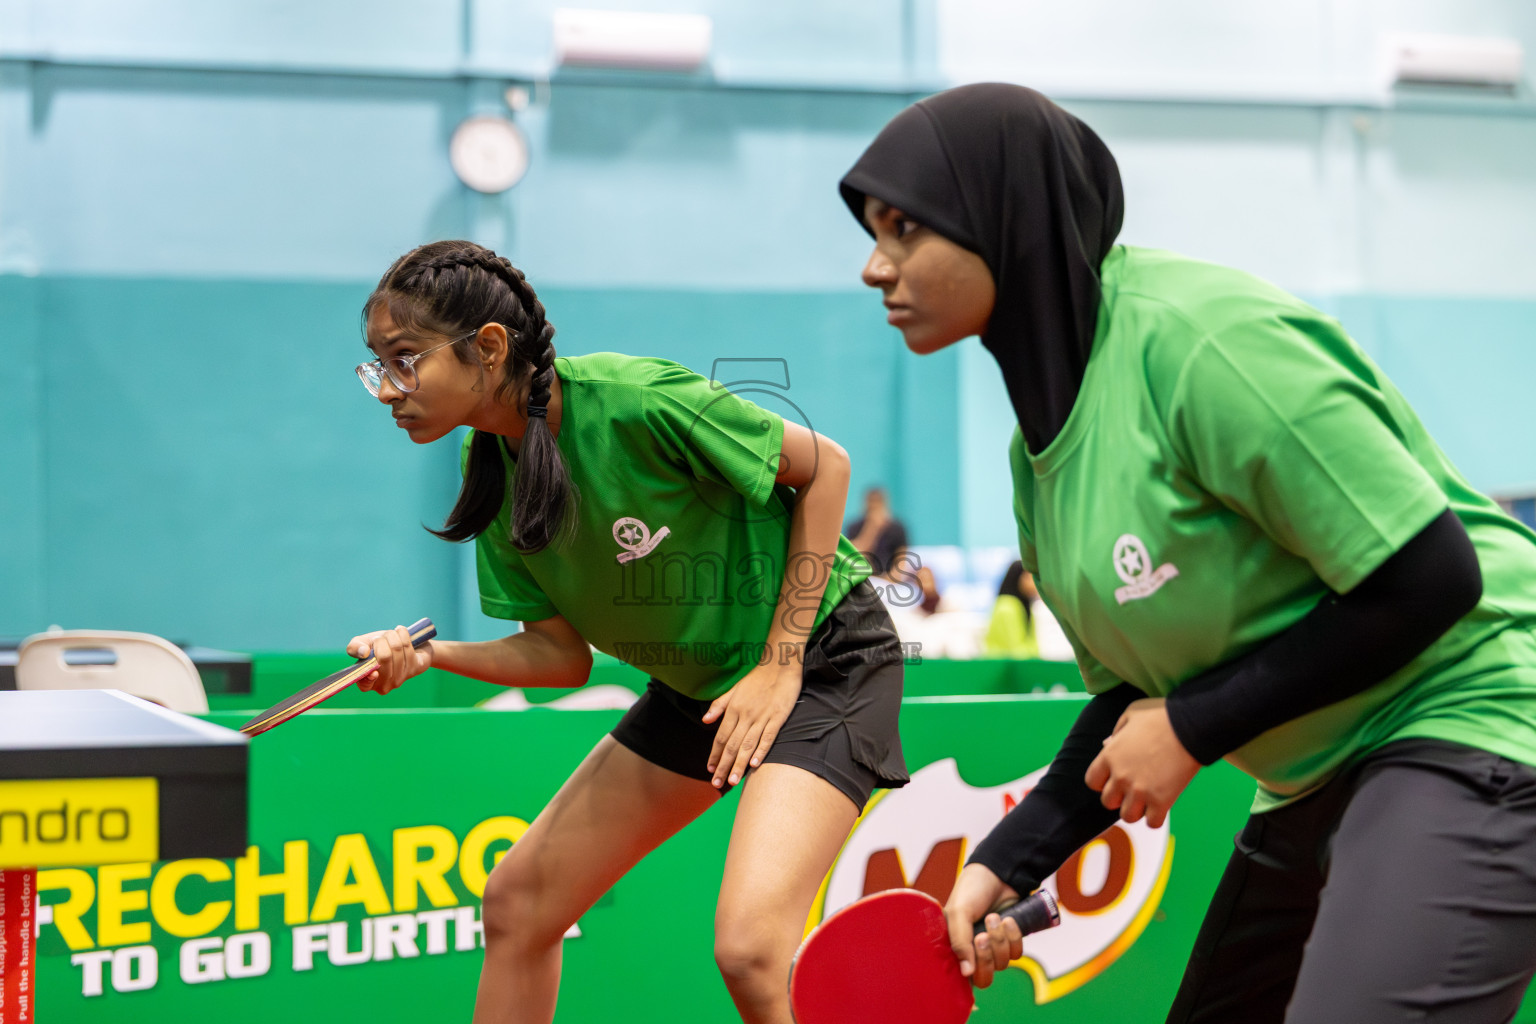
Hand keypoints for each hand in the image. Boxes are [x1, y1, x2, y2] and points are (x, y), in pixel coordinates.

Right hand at [346, 625, 432, 695]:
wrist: (403, 643)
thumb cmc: (378, 647)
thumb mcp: (363, 644)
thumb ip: (355, 647)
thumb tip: (364, 652)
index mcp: (368, 683)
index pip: (365, 685)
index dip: (369, 678)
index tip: (374, 671)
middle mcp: (384, 685)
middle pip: (384, 657)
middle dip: (381, 640)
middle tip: (381, 637)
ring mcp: (400, 678)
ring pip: (396, 649)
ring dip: (392, 635)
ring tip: (391, 635)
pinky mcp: (415, 668)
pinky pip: (407, 646)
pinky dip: (403, 634)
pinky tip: (400, 632)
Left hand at [702, 661, 801, 787]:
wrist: (779, 664)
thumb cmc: (756, 678)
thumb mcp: (734, 689)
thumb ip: (719, 706)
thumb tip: (705, 720)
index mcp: (733, 709)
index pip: (720, 737)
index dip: (714, 754)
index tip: (710, 770)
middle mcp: (745, 715)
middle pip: (731, 745)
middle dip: (723, 766)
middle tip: (718, 784)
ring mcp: (762, 717)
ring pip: (747, 745)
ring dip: (738, 764)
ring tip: (733, 781)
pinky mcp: (778, 717)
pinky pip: (767, 737)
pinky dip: (761, 751)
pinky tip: (754, 765)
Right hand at [944, 864, 1022, 988]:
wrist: (997, 873)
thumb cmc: (971, 891)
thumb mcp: (959, 913)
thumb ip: (959, 942)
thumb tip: (966, 973)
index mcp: (955, 946)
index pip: (962, 977)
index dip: (971, 970)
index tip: (973, 948)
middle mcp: (973, 951)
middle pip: (984, 978)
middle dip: (987, 957)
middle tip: (983, 936)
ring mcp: (993, 947)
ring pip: (1002, 964)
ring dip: (1000, 940)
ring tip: (994, 917)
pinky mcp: (1011, 941)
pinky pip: (1017, 952)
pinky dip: (1014, 936)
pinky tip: (1008, 919)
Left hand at [1084, 697, 1198, 827]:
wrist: (1191, 725)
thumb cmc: (1161, 715)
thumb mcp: (1131, 713)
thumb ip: (1116, 731)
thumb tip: (1106, 744)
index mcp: (1109, 755)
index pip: (1092, 781)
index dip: (1102, 781)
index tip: (1113, 778)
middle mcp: (1121, 776)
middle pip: (1108, 802)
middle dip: (1118, 797)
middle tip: (1131, 790)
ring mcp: (1140, 791)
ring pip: (1128, 816)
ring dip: (1136, 810)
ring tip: (1145, 801)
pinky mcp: (1162, 801)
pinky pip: (1152, 823)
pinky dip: (1155, 818)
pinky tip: (1160, 807)